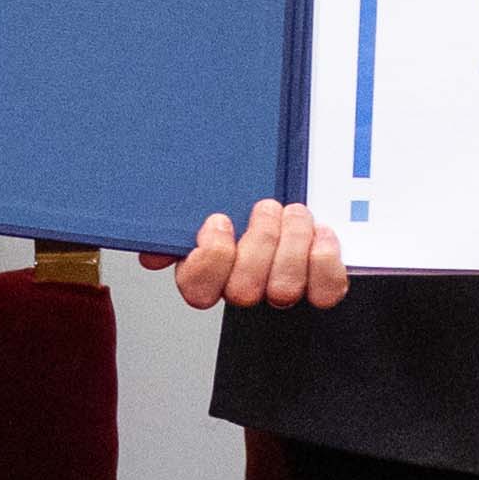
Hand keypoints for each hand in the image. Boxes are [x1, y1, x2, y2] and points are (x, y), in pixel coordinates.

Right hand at [151, 201, 350, 310]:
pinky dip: (325, 259)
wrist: (289, 188)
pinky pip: (326, 291)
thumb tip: (153, 255)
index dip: (211, 258)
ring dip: (292, 243)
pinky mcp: (319, 284)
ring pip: (283, 290)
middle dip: (260, 241)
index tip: (220, 220)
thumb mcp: (204, 198)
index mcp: (209, 270)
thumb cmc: (243, 196)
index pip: (198, 290)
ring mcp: (281, 287)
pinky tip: (320, 234)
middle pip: (244, 291)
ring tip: (295, 214)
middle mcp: (244, 285)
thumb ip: (175, 224)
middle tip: (267, 207)